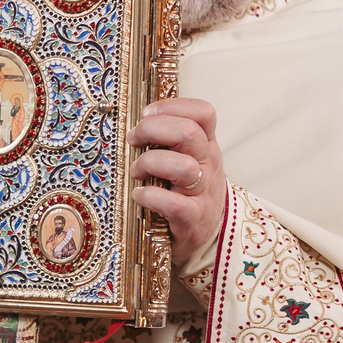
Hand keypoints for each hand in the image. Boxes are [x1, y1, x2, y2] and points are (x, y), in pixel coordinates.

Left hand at [133, 98, 227, 262]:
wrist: (209, 235)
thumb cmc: (189, 192)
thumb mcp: (188, 160)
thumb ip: (170, 141)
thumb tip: (135, 122)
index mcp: (206, 146)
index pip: (203, 113)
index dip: (172, 107)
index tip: (147, 114)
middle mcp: (208, 165)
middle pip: (189, 133)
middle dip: (153, 130)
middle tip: (133, 139)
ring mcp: (202, 193)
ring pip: (183, 166)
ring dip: (150, 164)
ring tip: (136, 172)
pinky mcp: (192, 220)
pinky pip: (174, 204)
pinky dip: (150, 196)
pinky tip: (139, 196)